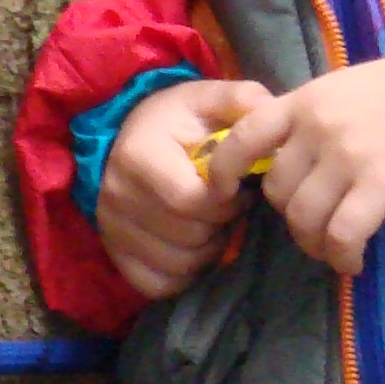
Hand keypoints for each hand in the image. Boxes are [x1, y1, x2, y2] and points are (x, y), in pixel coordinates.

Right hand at [96, 76, 273, 300]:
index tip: (236, 186)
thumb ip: (242, 100)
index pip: (192, 201)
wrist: (127, 135)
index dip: (227, 200)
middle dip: (221, 223)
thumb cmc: (176, 119)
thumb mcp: (208, 98)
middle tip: (228, 205)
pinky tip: (194, 246)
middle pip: (189, 236)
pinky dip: (184, 274)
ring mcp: (111, 229)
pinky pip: (157, 285)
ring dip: (207, 250)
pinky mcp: (114, 254)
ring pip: (178, 264)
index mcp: (139, 155)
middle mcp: (117, 196)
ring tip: (213, 223)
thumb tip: (272, 112)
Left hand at [210, 53, 384, 276]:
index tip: (222, 193)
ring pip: (304, 218)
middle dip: (290, 216)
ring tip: (334, 249)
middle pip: (276, 190)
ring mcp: (347, 157)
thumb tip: (293, 158)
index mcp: (305, 100)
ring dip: (314, 243)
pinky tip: (353, 261)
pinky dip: (342, 256)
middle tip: (315, 225)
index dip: (223, 169)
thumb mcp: (345, 88)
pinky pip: (343, 235)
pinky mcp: (380, 185)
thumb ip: (313, 118)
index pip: (244, 135)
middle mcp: (317, 128)